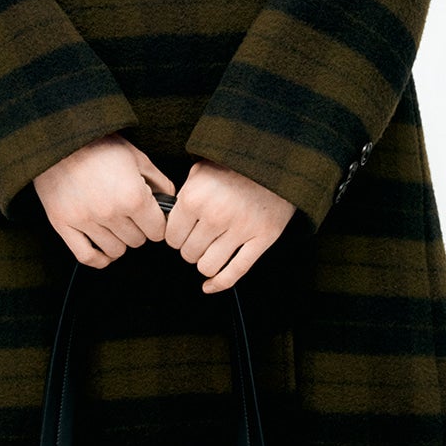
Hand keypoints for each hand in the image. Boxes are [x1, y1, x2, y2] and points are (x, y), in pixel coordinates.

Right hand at [32, 134, 175, 267]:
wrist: (60, 139)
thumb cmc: (99, 144)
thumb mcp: (136, 156)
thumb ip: (158, 181)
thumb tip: (170, 199)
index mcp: (133, 196)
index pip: (157, 231)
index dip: (157, 224)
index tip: (152, 218)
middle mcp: (110, 213)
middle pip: (137, 241)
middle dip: (138, 230)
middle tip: (132, 216)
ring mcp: (86, 221)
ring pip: (115, 250)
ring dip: (119, 241)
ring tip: (116, 225)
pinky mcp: (63, 224)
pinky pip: (86, 256)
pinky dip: (98, 258)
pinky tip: (103, 249)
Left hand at [164, 159, 296, 291]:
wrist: (277, 160)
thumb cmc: (236, 164)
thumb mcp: (202, 169)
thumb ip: (184, 193)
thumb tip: (169, 216)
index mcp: (194, 197)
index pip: (172, 236)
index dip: (175, 237)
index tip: (182, 233)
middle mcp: (214, 215)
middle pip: (188, 253)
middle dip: (190, 249)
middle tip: (198, 239)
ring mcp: (240, 229)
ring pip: (208, 266)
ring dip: (205, 263)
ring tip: (210, 251)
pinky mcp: (262, 238)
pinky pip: (236, 272)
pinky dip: (220, 283)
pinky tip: (210, 285)